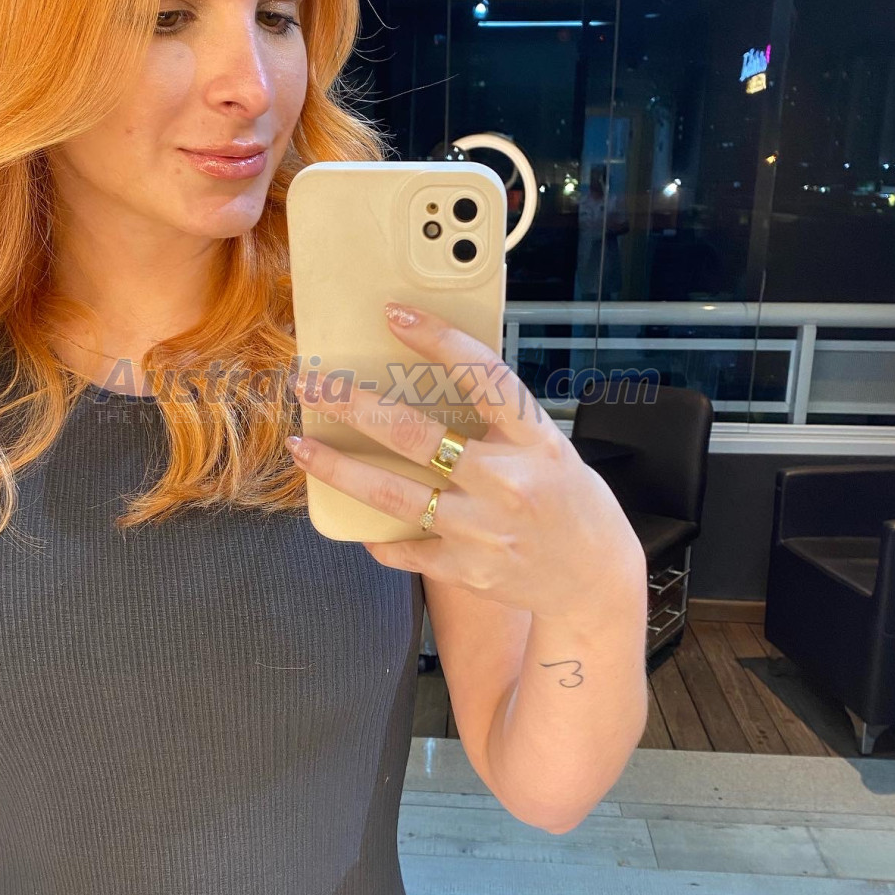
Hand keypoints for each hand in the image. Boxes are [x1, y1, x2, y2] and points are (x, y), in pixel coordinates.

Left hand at [285, 302, 646, 618]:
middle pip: (414, 435)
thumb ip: (499, 419)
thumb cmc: (569, 501)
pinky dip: (376, 534)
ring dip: (337, 467)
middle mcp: (506, 482)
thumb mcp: (547, 446)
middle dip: (352, 404)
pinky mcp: (465, 569)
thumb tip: (435, 374)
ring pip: (391, 493)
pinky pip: (402, 547)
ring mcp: (482, 530)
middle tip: (312, 381)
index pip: (483, 375)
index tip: (395, 314)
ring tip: (301, 444)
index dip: (437, 340)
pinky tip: (353, 517)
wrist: (594, 580)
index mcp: (534, 440)